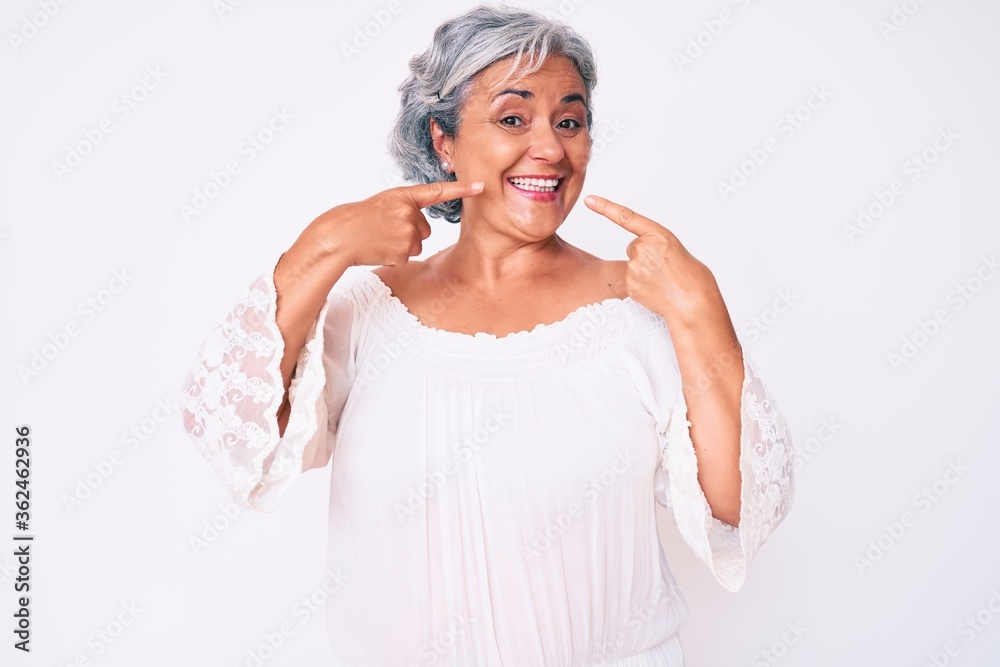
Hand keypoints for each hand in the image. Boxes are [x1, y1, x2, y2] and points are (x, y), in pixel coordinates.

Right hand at [307, 180, 483, 268]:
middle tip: (384, 230)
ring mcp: (405, 232)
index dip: (461, 189)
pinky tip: (379, 249)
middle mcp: (407, 212)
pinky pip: (407, 257)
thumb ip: (406, 209)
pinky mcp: (402, 252)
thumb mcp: (384, 203)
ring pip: (417, 244)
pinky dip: (394, 257)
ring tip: (380, 239)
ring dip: (401, 246)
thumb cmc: (359, 219)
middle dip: (409, 233)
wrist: (339, 236)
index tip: (481, 187)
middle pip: (425, 229)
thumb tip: (421, 230)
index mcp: (403, 196)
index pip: (437, 191)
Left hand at [583, 194, 724, 328]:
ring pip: (633, 265)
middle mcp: (643, 248)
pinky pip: (632, 281)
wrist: (694, 304)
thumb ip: (657, 246)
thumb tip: (643, 256)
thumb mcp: (677, 250)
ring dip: (644, 272)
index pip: (626, 217)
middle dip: (645, 256)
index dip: (605, 207)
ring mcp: (635, 267)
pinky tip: (657, 290)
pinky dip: (642, 285)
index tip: (590, 200)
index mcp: (659, 234)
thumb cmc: (692, 278)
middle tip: (664, 268)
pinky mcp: (630, 284)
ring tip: (663, 281)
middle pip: (634, 247)